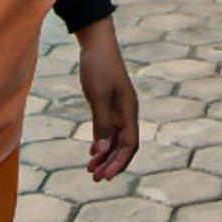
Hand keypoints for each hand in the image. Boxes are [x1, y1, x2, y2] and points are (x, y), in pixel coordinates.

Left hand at [75, 19, 139, 180]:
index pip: (130, 144)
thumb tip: (103, 150)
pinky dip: (101, 142)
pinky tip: (92, 152)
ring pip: (115, 139)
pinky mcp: (108, 104)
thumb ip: (102, 123)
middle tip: (96, 179)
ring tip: (91, 170)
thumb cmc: (98, 67)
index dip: (119, 162)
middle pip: (124, 146)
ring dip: (105, 156)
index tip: (106, 176)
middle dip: (111, 163)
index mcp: (128, 111)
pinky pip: (108, 129)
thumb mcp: (98, 96)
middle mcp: (126, 112)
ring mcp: (118, 108)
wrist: (96, 43)